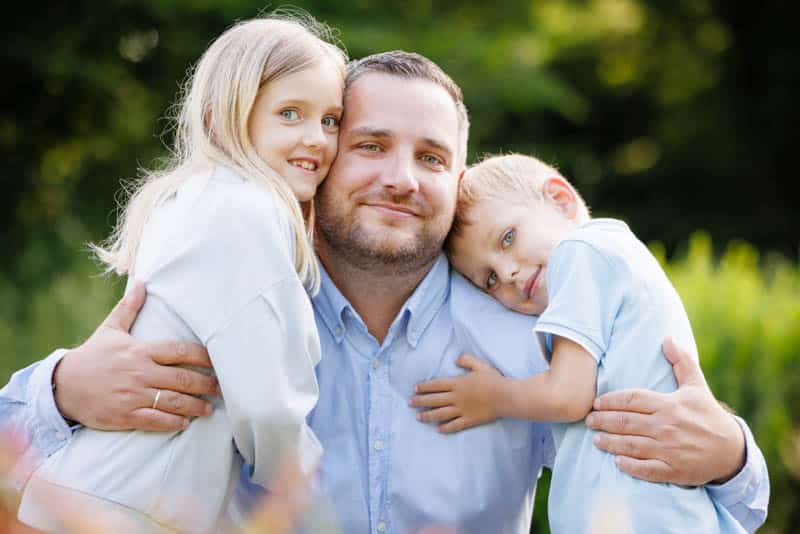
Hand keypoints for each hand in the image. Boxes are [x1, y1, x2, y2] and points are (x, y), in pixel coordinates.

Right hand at [54, 281, 218, 430]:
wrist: (62, 386)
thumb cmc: (91, 356)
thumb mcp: (110, 329)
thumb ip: (129, 308)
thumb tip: (142, 281)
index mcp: (140, 350)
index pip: (180, 351)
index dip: (203, 356)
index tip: (218, 361)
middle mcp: (140, 372)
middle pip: (182, 378)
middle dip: (206, 384)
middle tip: (222, 388)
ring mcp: (133, 395)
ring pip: (173, 401)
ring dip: (195, 406)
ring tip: (209, 409)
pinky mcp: (124, 415)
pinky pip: (154, 421)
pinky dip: (172, 423)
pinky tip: (184, 423)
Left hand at [409, 354, 504, 432]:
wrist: (505, 396)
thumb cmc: (494, 380)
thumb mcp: (480, 365)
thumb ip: (467, 360)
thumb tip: (456, 359)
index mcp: (458, 383)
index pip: (437, 385)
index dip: (425, 387)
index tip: (415, 389)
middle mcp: (456, 397)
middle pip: (434, 399)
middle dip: (420, 401)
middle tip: (410, 403)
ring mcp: (462, 410)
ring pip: (441, 413)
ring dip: (428, 415)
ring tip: (418, 417)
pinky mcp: (469, 420)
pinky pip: (455, 425)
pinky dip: (446, 428)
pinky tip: (438, 429)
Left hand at [585, 337, 744, 484]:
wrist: (732, 451)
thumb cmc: (709, 416)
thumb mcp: (696, 386)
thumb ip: (681, 362)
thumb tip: (668, 338)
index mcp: (669, 405)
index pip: (631, 399)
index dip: (610, 400)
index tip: (596, 402)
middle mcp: (666, 427)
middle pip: (625, 422)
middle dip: (603, 421)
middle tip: (588, 420)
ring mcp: (669, 450)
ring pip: (631, 445)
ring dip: (610, 442)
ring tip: (596, 439)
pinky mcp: (673, 471)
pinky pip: (646, 469)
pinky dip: (630, 466)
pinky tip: (617, 462)